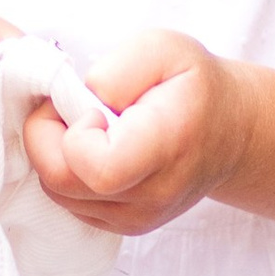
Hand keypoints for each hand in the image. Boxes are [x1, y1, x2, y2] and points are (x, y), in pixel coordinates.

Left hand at [22, 28, 248, 235]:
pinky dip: (66, 172)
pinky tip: (91, 147)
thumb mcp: (163, 49)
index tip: (91, 107)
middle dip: (46, 138)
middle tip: (70, 107)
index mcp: (166, 146)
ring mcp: (139, 218)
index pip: (98, 169)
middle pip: (63, 184)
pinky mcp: (125, 226)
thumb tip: (78, 102)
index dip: (75, 134)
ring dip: (55, 154)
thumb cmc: (193, 85)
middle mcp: (153, 195)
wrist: (229, 131)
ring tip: (85, 125)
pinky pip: (69, 204)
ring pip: (59, 195)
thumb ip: (116, 70)